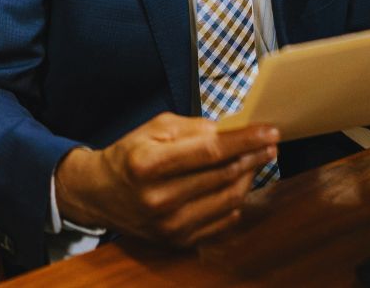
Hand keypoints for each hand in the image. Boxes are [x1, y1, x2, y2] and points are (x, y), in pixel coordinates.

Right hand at [54, 112, 278, 246]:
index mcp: (149, 165)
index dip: (245, 140)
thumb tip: (230, 131)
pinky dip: (236, 200)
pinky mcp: (177, 241)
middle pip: (223, 176)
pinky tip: (235, 184)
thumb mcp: (153, 129)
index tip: (270, 131)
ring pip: (229, 199)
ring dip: (249, 177)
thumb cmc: (129, 156)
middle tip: (269, 143)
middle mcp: (159, 198)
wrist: (99, 195)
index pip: (210, 151)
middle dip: (253, 156)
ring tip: (254, 160)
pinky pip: (222, 220)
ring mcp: (170, 225)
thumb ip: (192, 128)